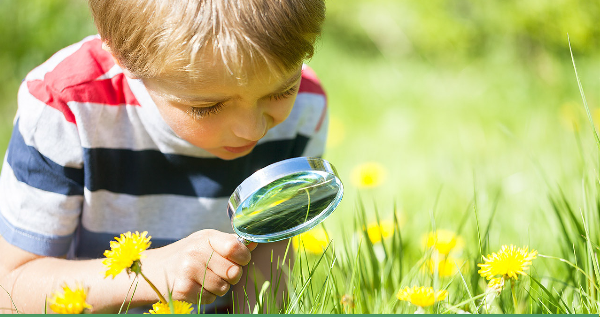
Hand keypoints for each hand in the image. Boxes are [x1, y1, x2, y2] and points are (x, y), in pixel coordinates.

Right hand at [142, 229, 257, 303]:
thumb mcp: (206, 242)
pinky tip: (195, 286)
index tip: (240, 259)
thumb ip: (230, 243)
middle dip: (231, 276)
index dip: (243, 257)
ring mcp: (188, 270)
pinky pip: (210, 298)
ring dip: (219, 287)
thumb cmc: (185, 255)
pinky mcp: (182, 289)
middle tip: (220, 272)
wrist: (152, 270)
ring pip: (223, 288)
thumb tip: (255, 242)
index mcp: (206, 237)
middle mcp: (196, 251)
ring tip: (205, 279)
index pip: (235, 247)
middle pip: (233, 272)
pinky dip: (206, 296)